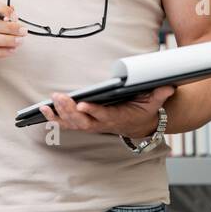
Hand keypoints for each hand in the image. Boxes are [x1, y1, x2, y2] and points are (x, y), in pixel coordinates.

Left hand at [38, 85, 174, 136]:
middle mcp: (102, 124)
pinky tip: (42, 110)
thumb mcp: (155, 103)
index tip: (83, 105)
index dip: (93, 111)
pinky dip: (54, 118)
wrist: (140, 125)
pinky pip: (66, 124)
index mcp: (118, 118)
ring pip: (72, 124)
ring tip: (46, 104)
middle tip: (58, 97)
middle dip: (69, 110)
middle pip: (83, 121)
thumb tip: (168, 86)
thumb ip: (160, 94)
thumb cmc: (144, 110)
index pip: (104, 116)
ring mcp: (92, 126)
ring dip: (59, 114)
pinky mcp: (84, 124)